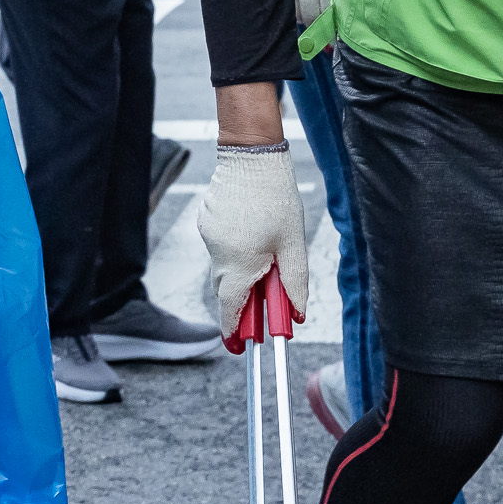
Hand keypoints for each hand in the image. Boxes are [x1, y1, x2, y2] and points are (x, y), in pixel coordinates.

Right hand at [196, 146, 309, 338]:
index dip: (234, 331)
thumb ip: (294, 283)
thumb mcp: (293, 244)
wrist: (251, 155)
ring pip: (224, 266)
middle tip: (267, 296)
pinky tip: (251, 226)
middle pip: (227, 289)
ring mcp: (208, 237)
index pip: (232, 308)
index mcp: (240, 263)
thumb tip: (297, 315)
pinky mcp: (206, 221)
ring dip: (242, 267)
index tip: (238, 348)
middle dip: (244, 297)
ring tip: (265, 243)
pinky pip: (220, 246)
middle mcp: (218, 253)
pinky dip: (235, 247)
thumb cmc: (276, 198)